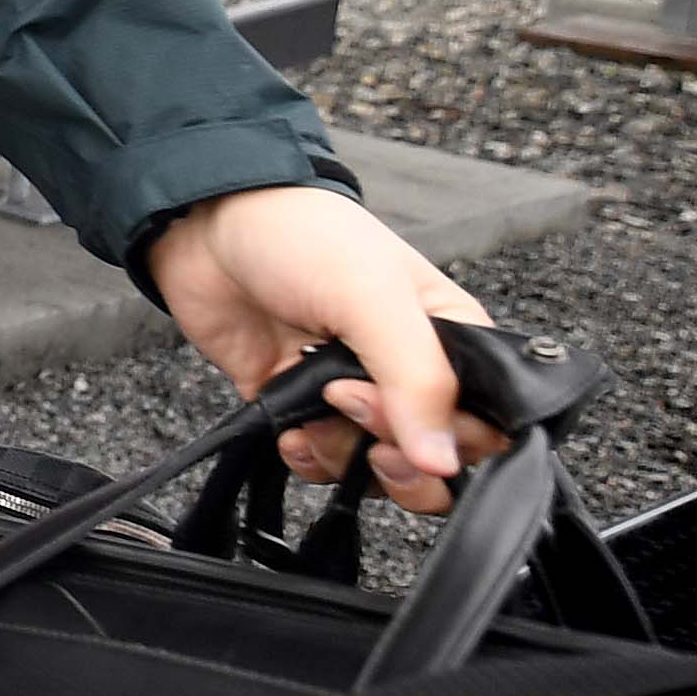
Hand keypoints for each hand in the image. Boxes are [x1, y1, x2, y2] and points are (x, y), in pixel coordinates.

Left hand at [141, 184, 502, 512]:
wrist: (210, 225)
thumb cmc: (304, 236)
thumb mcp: (374, 299)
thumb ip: (418, 381)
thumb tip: (443, 462)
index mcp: (452, 340)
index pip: (486, 423)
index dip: (452, 441)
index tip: (404, 423)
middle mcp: (409, 374)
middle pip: (435, 462)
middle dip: (397, 459)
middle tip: (353, 410)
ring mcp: (353, 394)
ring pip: (375, 470)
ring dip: (344, 457)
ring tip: (314, 408)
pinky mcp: (301, 407)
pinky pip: (323, 465)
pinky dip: (308, 460)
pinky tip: (290, 430)